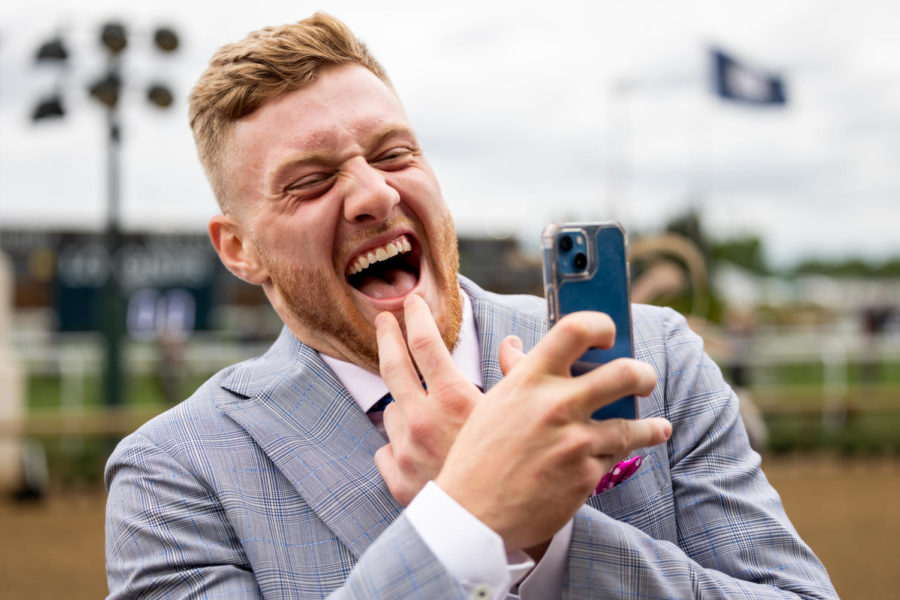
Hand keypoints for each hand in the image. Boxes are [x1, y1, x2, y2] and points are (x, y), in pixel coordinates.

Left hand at [373, 294, 523, 504]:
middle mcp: (422, 421)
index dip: (415, 316)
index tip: (410, 301)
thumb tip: (513, 343)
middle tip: (383, 320)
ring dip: (404, 406)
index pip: (424, 342)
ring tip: (423, 413)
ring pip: (392, 413)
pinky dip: (398, 447)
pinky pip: (387, 450)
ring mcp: (405, 451)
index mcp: (453, 400)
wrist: (494, 529)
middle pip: (392, 365)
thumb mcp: (519, 416)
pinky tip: (414, 450)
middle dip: (386, 336)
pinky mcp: (397, 480)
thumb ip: (516, 374)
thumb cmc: (515, 471)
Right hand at [433, 310, 671, 551]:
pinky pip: (615, 458)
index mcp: (530, 380)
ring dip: (649, 427)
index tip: (608, 334)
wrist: (473, 514)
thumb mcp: (495, 404)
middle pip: (624, 373)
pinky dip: (617, 457)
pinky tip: (623, 455)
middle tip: (643, 380)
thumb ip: (517, 373)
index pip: (576, 329)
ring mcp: (575, 442)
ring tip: (656, 427)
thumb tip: (515, 344)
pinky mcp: (586, 476)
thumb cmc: (478, 455)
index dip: (601, 325)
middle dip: (643, 375)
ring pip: (633, 425)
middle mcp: (556, 405)